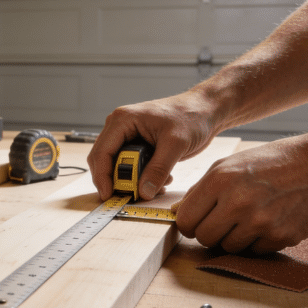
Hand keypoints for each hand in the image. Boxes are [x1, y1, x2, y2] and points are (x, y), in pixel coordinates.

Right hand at [87, 93, 216, 200]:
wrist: (205, 110)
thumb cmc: (191, 116)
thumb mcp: (176, 144)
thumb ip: (159, 169)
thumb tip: (144, 191)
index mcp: (123, 120)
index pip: (102, 152)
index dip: (102, 176)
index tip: (109, 195)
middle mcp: (120, 127)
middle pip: (105, 161)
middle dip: (118, 181)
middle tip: (131, 196)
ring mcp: (127, 137)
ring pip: (117, 166)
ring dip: (132, 181)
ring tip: (156, 186)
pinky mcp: (137, 146)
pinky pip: (130, 167)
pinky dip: (141, 178)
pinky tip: (160, 180)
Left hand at [175, 135, 307, 252]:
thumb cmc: (276, 161)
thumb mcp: (232, 164)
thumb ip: (201, 190)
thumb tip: (178, 213)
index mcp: (220, 180)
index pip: (185, 221)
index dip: (189, 223)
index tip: (198, 220)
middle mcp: (238, 202)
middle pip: (204, 238)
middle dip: (210, 232)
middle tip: (223, 220)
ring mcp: (260, 223)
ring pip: (228, 248)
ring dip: (234, 237)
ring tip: (250, 216)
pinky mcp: (281, 237)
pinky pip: (255, 251)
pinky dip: (258, 241)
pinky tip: (269, 221)